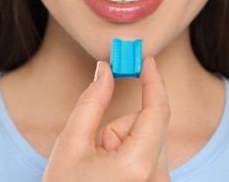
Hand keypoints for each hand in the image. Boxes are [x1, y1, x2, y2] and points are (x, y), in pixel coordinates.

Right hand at [41, 57, 170, 181]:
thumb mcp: (71, 144)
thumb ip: (92, 102)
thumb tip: (105, 70)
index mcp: (137, 165)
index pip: (157, 110)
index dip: (153, 80)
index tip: (146, 60)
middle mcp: (157, 178)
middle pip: (150, 123)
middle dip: (122, 123)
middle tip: (97, 142)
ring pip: (149, 137)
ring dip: (125, 139)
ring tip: (101, 163)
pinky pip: (150, 152)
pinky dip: (131, 150)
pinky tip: (111, 170)